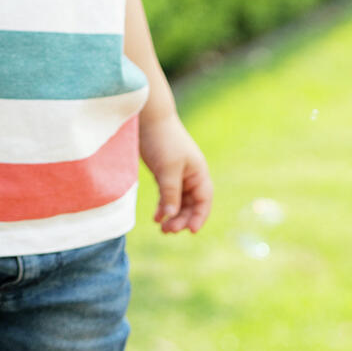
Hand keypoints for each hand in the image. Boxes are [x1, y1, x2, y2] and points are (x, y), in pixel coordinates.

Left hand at [138, 112, 211, 233]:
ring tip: (162, 228)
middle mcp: (191, 175)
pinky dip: (163, 206)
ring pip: (178, 202)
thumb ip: (171, 193)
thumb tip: (172, 217)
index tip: (191, 232)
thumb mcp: (167, 169)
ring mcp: (177, 174)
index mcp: (198, 173)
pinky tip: (156, 217)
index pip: (203, 200)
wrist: (148, 118)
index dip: (199, 217)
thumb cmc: (162, 141)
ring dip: (172, 215)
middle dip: (182, 219)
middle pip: (190, 204)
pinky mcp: (163, 173)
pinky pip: (167, 195)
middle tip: (168, 231)